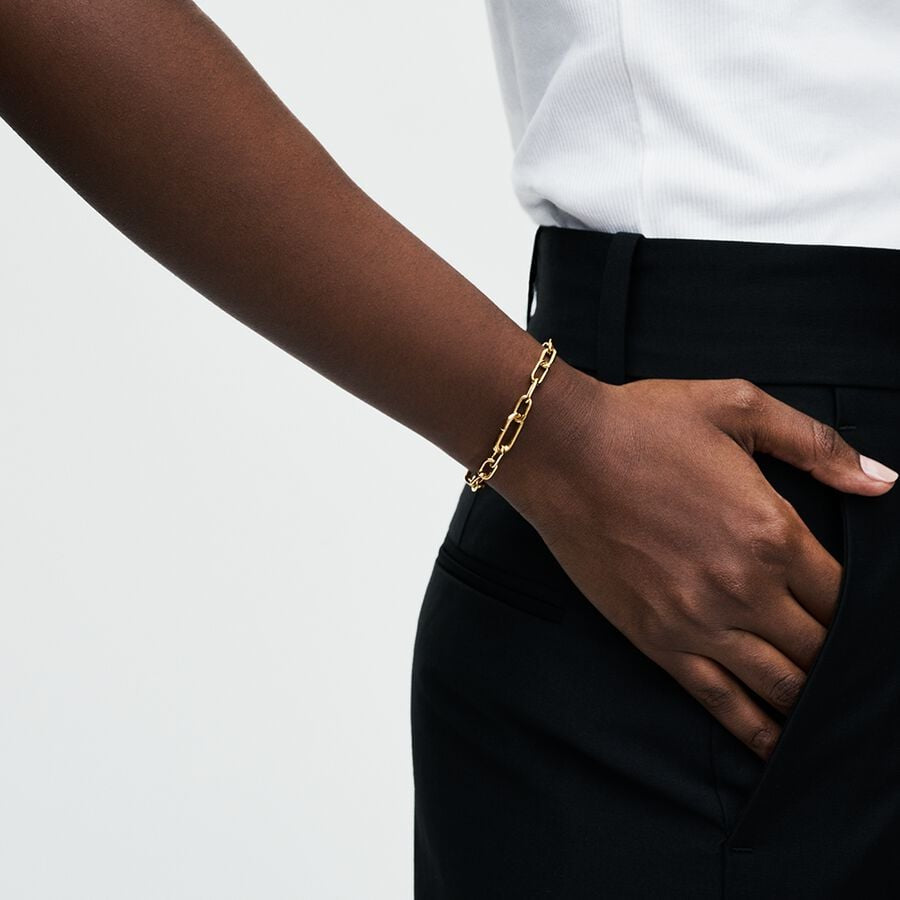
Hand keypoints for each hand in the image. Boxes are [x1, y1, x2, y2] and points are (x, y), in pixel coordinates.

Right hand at [507, 371, 897, 759]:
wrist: (562, 453)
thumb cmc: (646, 424)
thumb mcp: (738, 408)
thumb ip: (817, 445)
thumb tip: (883, 483)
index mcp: (773, 530)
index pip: (846, 597)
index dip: (865, 614)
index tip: (867, 621)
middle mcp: (743, 587)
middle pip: (820, 647)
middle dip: (842, 658)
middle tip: (853, 668)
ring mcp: (698, 620)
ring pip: (780, 684)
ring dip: (809, 699)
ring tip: (827, 710)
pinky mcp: (657, 639)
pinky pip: (718, 700)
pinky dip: (755, 730)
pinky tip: (777, 745)